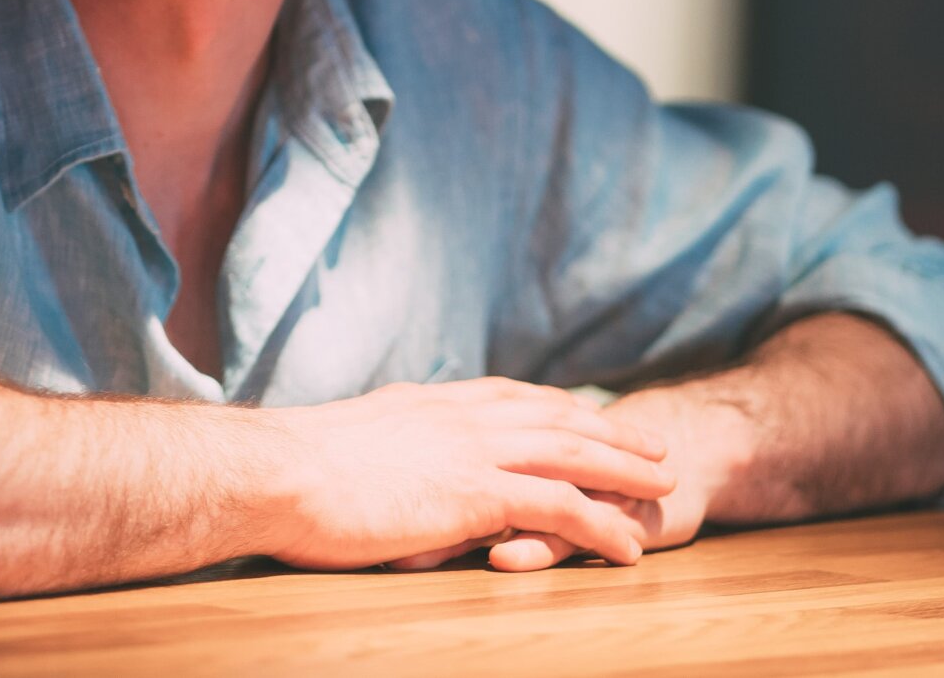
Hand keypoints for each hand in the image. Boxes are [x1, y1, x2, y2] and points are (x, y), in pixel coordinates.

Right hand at [255, 377, 673, 571]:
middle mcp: (463, 416)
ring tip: (666, 487)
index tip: (590, 413)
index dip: (560, 407)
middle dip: (612, 431)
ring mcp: (474, 451)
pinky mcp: (475, 494)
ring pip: (573, 453)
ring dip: (626, 470)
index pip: (514, 398)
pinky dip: (601, 524)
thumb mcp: (355, 443)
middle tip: (655, 445)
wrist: (276, 472)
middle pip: (558, 417)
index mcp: (433, 403)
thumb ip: (394, 449)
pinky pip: (559, 507)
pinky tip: (628, 544)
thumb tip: (401, 469)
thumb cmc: (295, 470)